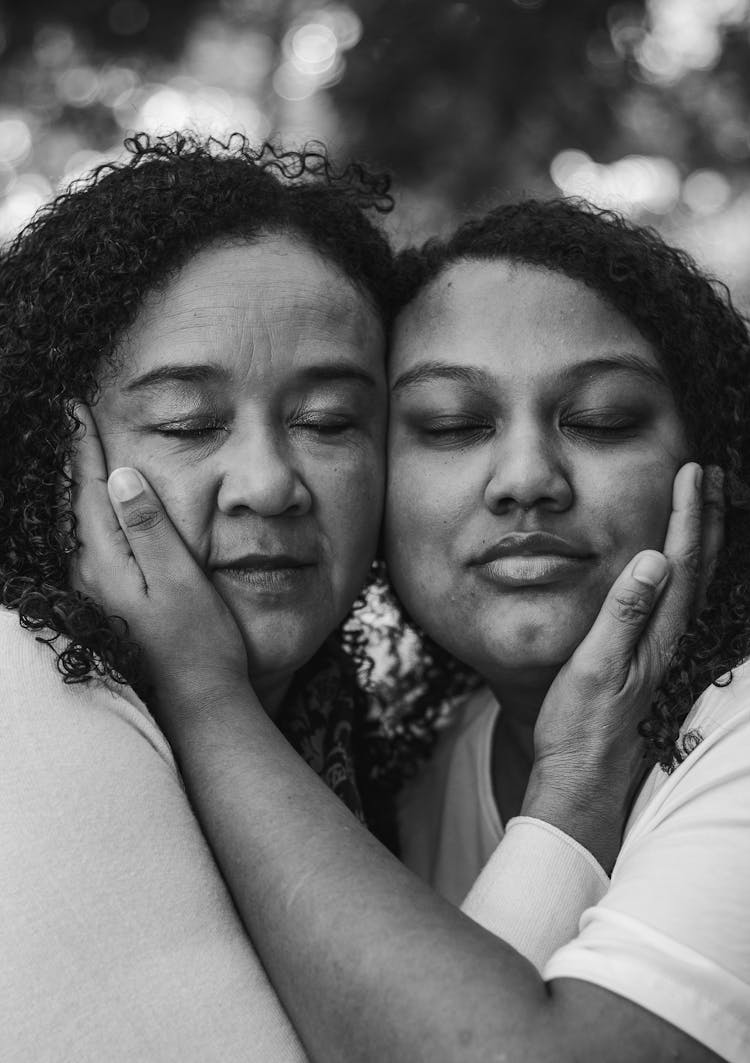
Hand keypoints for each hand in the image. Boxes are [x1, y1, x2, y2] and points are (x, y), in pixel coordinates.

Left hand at [70, 405, 249, 720]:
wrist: (200, 706)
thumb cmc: (199, 645)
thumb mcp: (180, 581)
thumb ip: (149, 528)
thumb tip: (120, 476)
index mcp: (106, 566)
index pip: (88, 493)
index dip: (83, 450)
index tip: (74, 410)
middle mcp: (91, 579)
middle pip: (75, 507)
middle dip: (75, 462)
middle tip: (73, 423)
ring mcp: (97, 596)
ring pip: (81, 528)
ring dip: (82, 489)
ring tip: (83, 456)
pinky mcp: (109, 607)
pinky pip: (93, 548)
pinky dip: (93, 518)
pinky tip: (102, 515)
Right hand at [522, 462, 724, 871]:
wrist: (581, 779)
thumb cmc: (581, 727)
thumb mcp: (595, 667)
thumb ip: (623, 615)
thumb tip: (652, 561)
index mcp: (659, 636)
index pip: (682, 563)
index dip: (689, 516)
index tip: (693, 474)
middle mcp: (670, 641)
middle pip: (699, 569)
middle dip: (708, 519)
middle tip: (713, 476)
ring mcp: (662, 652)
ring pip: (693, 584)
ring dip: (701, 540)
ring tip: (706, 506)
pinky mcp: (649, 662)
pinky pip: (677, 602)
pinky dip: (684, 571)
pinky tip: (673, 567)